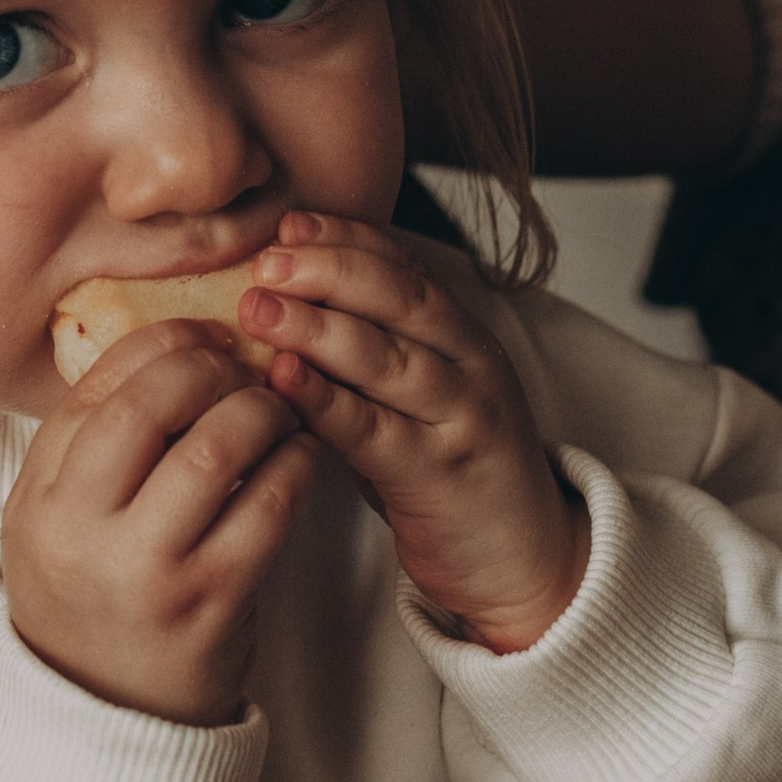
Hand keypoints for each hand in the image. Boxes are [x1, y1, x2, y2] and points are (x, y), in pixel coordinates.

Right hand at [2, 324, 314, 726]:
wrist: (110, 719)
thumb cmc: (93, 601)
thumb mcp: (53, 524)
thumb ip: (88, 447)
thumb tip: (165, 349)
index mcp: (38, 501)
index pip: (94, 389)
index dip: (157, 343)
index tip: (200, 332)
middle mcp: (82, 531)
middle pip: (150, 404)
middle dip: (210, 366)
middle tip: (243, 366)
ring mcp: (150, 569)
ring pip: (216, 447)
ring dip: (261, 409)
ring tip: (277, 407)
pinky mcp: (214, 601)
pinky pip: (268, 505)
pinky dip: (295, 464)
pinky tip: (301, 454)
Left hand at [237, 214, 584, 651]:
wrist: (522, 560)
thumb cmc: (449, 470)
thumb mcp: (418, 396)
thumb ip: (369, 348)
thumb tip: (283, 296)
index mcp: (464, 336)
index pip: (405, 267)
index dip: (346, 238)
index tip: (289, 222)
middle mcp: (470, 366)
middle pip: (399, 298)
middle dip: (328, 269)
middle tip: (266, 259)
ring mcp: (461, 420)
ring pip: (388, 357)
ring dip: (317, 326)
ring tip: (258, 308)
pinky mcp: (441, 477)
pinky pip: (376, 432)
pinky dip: (327, 401)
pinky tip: (284, 380)